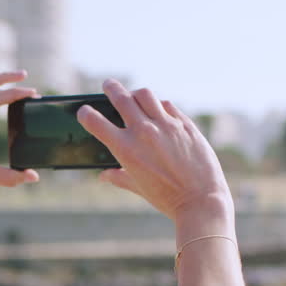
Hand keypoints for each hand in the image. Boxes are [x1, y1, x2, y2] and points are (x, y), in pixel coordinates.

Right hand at [77, 80, 231, 221]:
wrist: (200, 200)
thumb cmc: (167, 198)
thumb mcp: (138, 187)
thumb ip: (119, 177)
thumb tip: (104, 175)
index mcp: (125, 149)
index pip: (96, 122)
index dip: (86, 114)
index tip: (84, 111)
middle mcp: (143, 132)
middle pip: (121, 98)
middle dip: (111, 88)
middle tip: (108, 84)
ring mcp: (166, 125)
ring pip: (144, 94)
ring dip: (135, 93)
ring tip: (134, 96)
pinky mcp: (185, 124)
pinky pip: (167, 105)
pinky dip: (158, 105)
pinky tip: (158, 110)